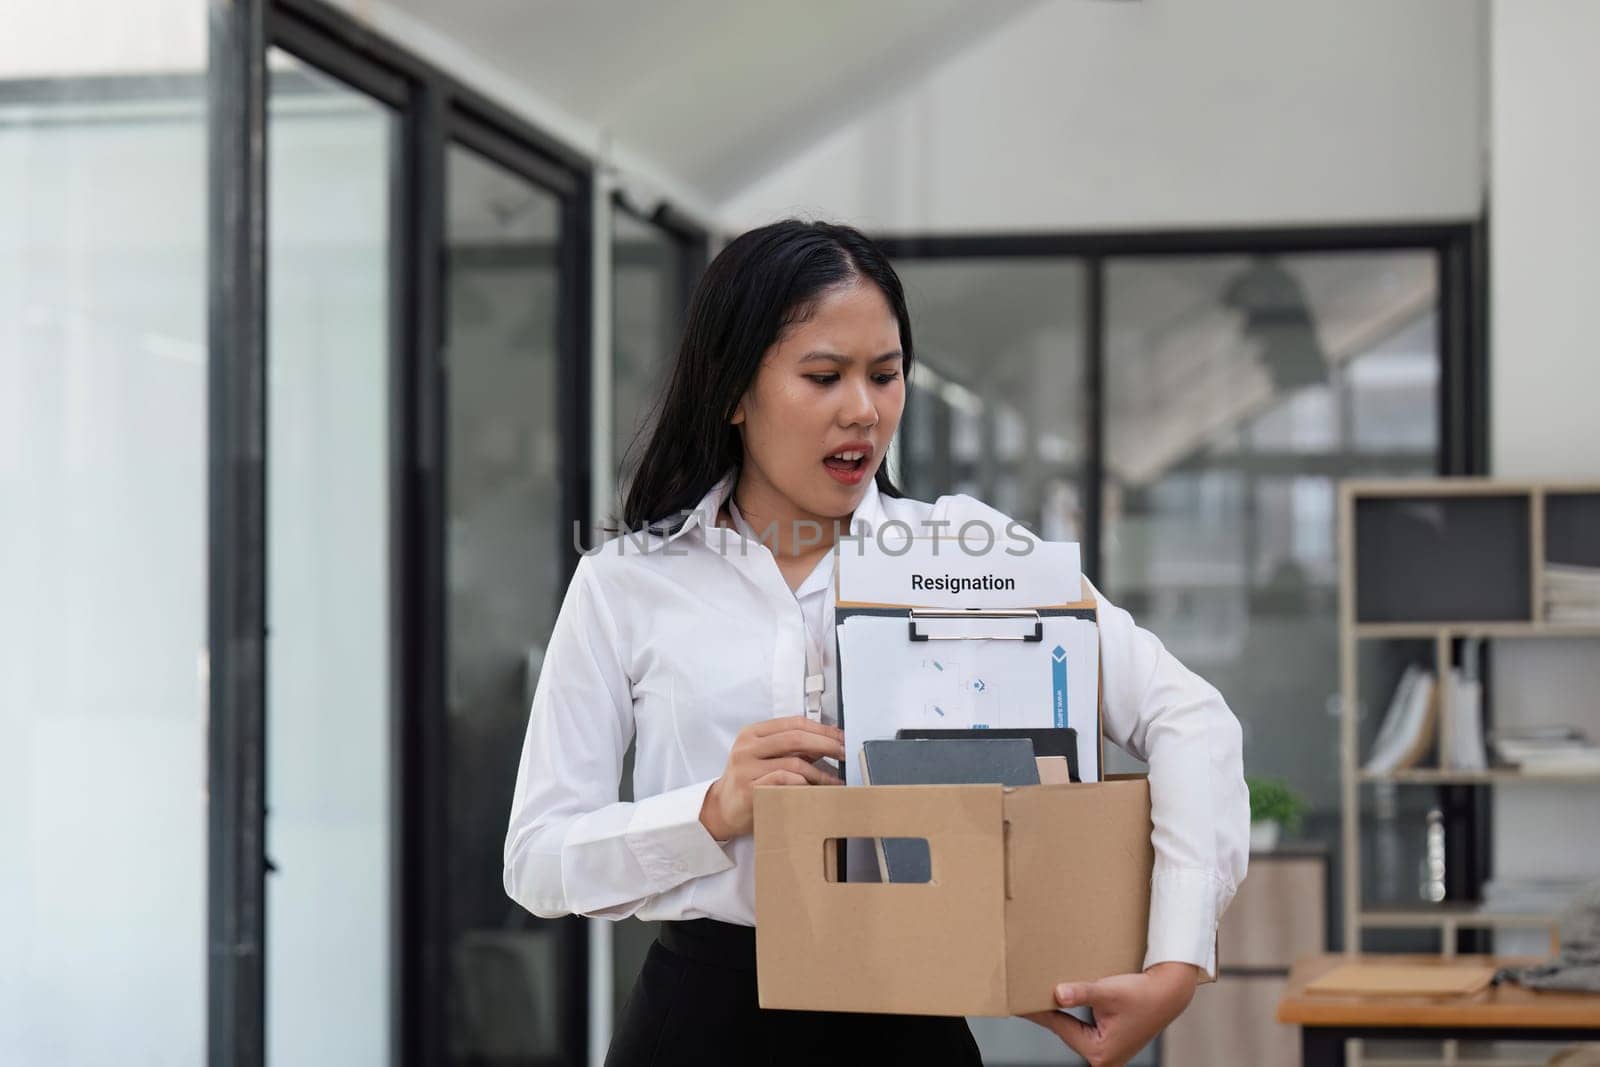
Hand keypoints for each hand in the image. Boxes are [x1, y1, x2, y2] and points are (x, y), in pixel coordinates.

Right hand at [699, 716, 843, 839]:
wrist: (722, 809)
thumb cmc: (749, 781)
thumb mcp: (767, 758)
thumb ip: (793, 748)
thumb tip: (830, 739)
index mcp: (752, 733)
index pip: (794, 723)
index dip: (822, 729)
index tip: (842, 737)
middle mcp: (747, 747)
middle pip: (795, 738)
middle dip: (826, 744)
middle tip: (845, 753)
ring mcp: (745, 768)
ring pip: (793, 763)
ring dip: (821, 772)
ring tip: (835, 780)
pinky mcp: (749, 790)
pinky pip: (784, 782)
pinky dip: (805, 785)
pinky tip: (815, 790)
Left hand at [1021, 962, 1199, 1066]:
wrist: (1170, 992)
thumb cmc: (1144, 994)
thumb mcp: (1109, 993)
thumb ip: (1082, 994)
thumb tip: (1057, 994)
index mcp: (1100, 1053)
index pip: (1060, 1027)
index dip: (1039, 1011)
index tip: (1019, 1001)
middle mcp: (1104, 1058)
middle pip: (1066, 1030)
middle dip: (1049, 1012)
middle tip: (1025, 996)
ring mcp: (1108, 1051)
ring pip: (1074, 1029)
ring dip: (1062, 1012)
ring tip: (1041, 995)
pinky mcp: (1112, 1041)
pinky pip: (1084, 1028)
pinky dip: (1074, 1014)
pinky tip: (1064, 999)